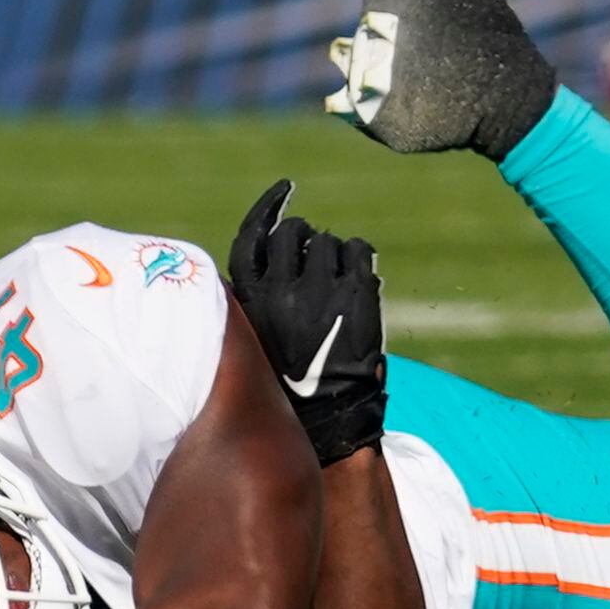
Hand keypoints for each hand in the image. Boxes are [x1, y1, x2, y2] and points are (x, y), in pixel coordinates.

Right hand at [227, 179, 387, 461]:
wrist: (328, 419)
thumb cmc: (289, 380)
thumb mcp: (253, 335)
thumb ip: (256, 295)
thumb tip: (272, 248)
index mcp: (249, 302)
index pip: (252, 237)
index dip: (268, 207)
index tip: (284, 190)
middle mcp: (281, 291)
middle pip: (292, 233)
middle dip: (304, 237)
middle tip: (313, 255)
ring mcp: (321, 292)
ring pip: (328, 241)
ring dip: (333, 253)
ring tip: (335, 282)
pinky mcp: (357, 296)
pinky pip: (359, 251)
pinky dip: (360, 257)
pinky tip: (359, 276)